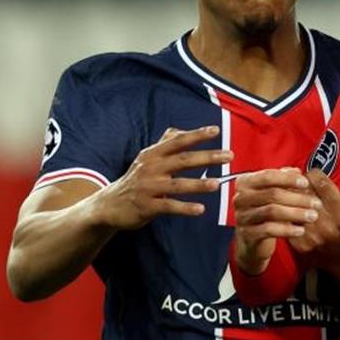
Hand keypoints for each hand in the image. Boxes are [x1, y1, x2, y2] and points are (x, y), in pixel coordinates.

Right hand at [93, 126, 229, 229]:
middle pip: (183, 160)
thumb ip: (164, 145)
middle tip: (229, 156)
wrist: (109, 205)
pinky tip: (200, 209)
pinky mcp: (147, 206)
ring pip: (177, 185)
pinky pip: (169, 206)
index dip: (196, 135)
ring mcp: (148, 187)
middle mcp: (151, 168)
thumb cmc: (136, 180)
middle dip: (207, 157)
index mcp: (153, 154)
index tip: (216, 131)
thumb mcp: (147, 159)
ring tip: (217, 185)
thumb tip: (180, 131)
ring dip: (198, 184)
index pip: (178, 141)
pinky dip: (185, 208)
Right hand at [232, 167, 314, 275]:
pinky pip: (269, 229)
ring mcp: (242, 216)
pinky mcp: (247, 233)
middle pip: (272, 194)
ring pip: (272, 211)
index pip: (268, 176)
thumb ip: (282, 180)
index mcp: (245, 183)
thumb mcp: (272, 193)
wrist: (251, 241)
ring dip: (296, 213)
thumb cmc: (264, 212)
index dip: (289, 179)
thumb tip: (296, 171)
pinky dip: (287, 229)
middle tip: (316, 203)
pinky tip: (300, 230)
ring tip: (312, 216)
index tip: (306, 183)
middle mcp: (240, 198)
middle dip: (298, 198)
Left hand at [290, 170, 339, 278]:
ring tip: (295, 196)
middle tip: (303, 185)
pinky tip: (290, 210)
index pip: (319, 182)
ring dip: (292, 198)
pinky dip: (286, 212)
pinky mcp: (300, 244)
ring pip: (292, 206)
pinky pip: (287, 220)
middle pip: (303, 192)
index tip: (314, 177)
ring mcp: (313, 237)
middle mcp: (328, 226)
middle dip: (301, 185)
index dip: (314, 175)